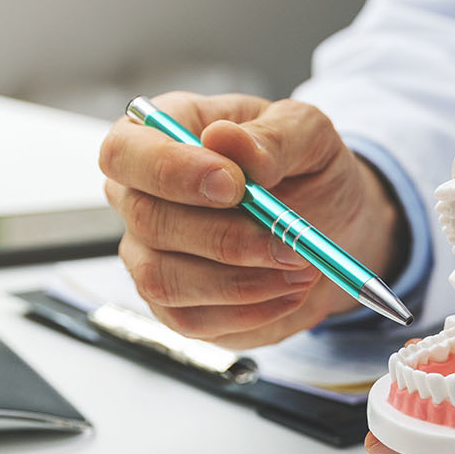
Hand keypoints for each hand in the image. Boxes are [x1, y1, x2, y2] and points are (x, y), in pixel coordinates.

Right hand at [99, 91, 403, 347]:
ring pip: (163, 279)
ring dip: (241, 282)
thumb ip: (272, 135)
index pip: (125, 151)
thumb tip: (224, 139)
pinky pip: (191, 319)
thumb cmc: (306, 168)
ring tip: (301, 267)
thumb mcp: (308, 134)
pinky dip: (250, 311)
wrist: (329, 225)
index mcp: (159, 136)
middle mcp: (139, 196)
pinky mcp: (171, 304)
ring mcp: (147, 255)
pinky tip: (290, 291)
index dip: (171, 170)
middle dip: (225, 238)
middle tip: (290, 242)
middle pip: (147, 221)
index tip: (235, 185)